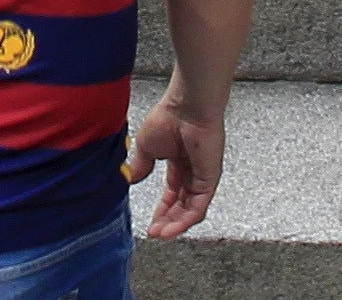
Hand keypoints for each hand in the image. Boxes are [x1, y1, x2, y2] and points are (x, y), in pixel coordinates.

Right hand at [125, 91, 224, 239]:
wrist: (186, 107)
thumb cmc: (169, 117)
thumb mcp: (147, 147)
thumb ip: (141, 166)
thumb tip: (132, 181)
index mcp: (179, 162)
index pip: (172, 194)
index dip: (162, 210)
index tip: (151, 223)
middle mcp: (193, 172)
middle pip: (182, 206)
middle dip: (168, 221)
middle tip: (155, 233)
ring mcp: (203, 177)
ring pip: (191, 210)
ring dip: (176, 225)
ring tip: (160, 234)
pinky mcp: (210, 180)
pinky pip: (199, 207)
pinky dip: (186, 220)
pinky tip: (172, 227)